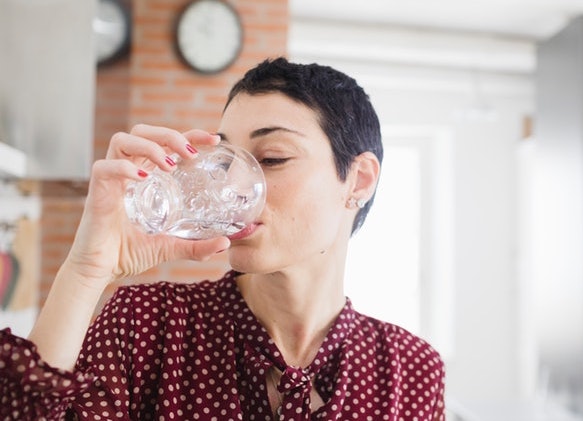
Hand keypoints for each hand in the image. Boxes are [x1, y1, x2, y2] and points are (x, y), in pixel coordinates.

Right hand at [65, 124, 229, 289]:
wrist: (100, 271)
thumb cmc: (129, 253)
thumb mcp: (170, 247)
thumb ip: (196, 246)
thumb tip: (225, 243)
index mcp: (145, 177)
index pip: (166, 144)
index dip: (189, 135)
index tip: (214, 138)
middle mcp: (127, 172)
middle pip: (143, 132)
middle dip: (168, 135)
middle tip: (189, 153)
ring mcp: (111, 179)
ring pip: (123, 139)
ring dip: (150, 146)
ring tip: (170, 165)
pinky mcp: (96, 191)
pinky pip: (105, 167)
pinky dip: (124, 168)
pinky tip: (143, 179)